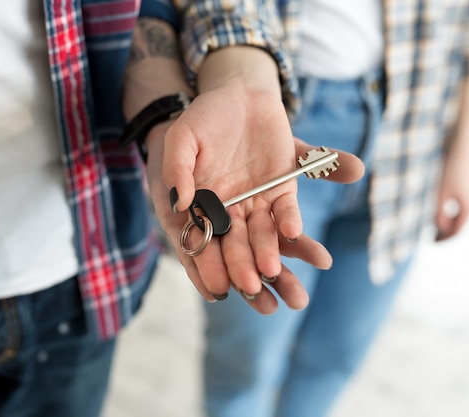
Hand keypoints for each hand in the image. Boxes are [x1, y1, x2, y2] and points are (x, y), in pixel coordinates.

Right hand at [145, 87, 364, 313]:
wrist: (238, 95)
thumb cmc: (202, 118)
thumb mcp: (181, 138)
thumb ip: (177, 168)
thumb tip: (179, 203)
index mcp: (198, 206)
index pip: (201, 244)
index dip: (208, 266)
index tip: (218, 286)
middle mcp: (228, 212)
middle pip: (235, 248)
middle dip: (243, 269)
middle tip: (252, 286)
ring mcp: (256, 203)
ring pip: (263, 238)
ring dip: (268, 255)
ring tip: (272, 271)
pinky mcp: (282, 190)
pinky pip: (285, 211)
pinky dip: (289, 222)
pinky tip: (292, 232)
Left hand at [435, 139, 468, 240]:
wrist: (464, 145)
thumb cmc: (450, 168)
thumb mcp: (440, 192)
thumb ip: (439, 212)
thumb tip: (439, 229)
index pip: (457, 230)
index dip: (445, 239)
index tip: (432, 243)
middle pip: (460, 224)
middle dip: (446, 232)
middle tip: (431, 237)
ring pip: (462, 215)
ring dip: (449, 221)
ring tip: (434, 226)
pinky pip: (463, 206)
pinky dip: (453, 212)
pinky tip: (441, 210)